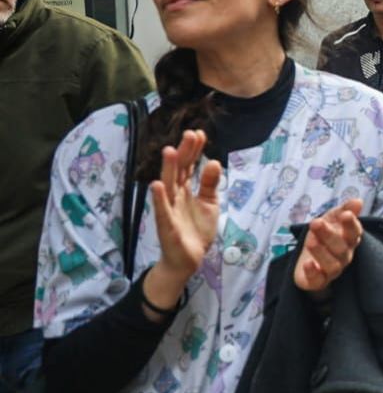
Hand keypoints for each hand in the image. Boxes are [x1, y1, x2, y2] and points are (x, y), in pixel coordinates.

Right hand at [148, 131, 222, 284]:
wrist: (188, 259)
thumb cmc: (196, 229)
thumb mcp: (209, 203)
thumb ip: (210, 184)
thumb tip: (213, 161)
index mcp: (185, 190)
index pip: (188, 166)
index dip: (194, 150)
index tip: (200, 133)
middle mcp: (175, 196)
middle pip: (178, 170)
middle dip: (184, 153)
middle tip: (190, 134)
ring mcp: (169, 209)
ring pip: (168, 185)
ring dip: (168, 169)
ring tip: (170, 150)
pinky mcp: (166, 225)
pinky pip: (162, 210)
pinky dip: (159, 198)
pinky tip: (157, 185)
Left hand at [294, 197, 363, 293]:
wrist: (309, 260)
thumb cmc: (323, 236)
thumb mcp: (331, 219)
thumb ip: (344, 209)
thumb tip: (358, 201)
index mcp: (349, 240)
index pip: (354, 232)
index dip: (351, 224)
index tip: (345, 214)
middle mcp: (344, 256)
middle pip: (341, 248)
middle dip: (329, 235)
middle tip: (316, 222)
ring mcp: (332, 270)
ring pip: (332, 265)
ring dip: (321, 253)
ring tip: (310, 242)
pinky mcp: (318, 281)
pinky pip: (318, 280)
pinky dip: (313, 272)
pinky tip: (307, 263)